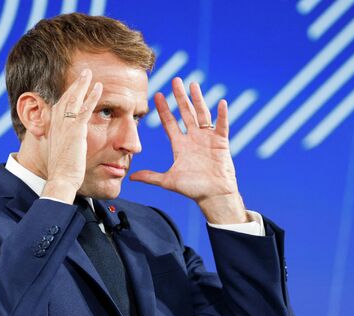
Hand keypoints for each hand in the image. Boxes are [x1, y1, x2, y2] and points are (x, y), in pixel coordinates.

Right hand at [42, 69, 102, 203]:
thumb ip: (65, 143)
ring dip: (82, 84)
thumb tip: (69, 143)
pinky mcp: (76, 131)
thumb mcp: (61, 152)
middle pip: (66, 98)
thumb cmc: (62, 170)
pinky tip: (99, 88)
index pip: (60, 106)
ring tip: (90, 73)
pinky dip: (92, 97)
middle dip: (75, 84)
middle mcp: (57, 124)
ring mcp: (66, 126)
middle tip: (84, 72)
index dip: (68, 94)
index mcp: (53, 129)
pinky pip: (84, 109)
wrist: (60, 178)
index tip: (74, 85)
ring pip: (74, 100)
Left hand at [130, 77, 246, 222]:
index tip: (157, 95)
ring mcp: (207, 138)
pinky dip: (222, 115)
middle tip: (175, 80)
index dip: (163, 110)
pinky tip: (221, 102)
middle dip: (179, 97)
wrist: (213, 196)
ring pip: (202, 114)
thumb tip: (131, 177)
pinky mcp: (221, 142)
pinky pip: (222, 125)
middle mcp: (193, 138)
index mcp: (180, 145)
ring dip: (198, 99)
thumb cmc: (193, 189)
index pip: (170, 123)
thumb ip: (150, 177)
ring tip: (193, 84)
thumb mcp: (168, 181)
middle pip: (185, 113)